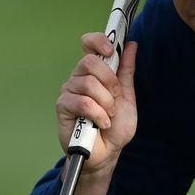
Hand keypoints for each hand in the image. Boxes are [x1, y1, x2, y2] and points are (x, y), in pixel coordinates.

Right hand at [56, 32, 137, 194]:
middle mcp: (79, 78)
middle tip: (115, 98)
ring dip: (106, 103)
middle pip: (90, 61)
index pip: (89, 43)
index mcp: (95, 71)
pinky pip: (82, 103)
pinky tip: (101, 123)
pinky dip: (98, 114)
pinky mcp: (63, 108)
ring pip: (89, 84)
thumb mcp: (127, 95)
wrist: (109, 152)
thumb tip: (132, 44)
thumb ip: (127, 70)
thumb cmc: (116, 124)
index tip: (111, 51)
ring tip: (108, 115)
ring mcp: (69, 92)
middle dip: (110, 81)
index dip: (99, 41)